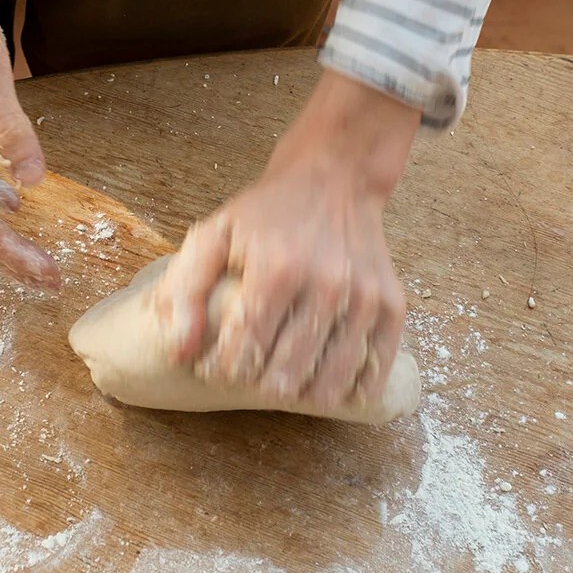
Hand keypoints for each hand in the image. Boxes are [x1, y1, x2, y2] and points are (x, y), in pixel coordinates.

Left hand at [156, 71, 418, 409]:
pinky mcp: (392, 306)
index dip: (222, 369)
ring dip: (299, 393)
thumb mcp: (214, 234)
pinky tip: (324, 385)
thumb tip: (180, 353)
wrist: (334, 179)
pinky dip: (349, 390)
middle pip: (286, 374)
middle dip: (257, 385)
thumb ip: (185, 290)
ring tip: (281, 380)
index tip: (213, 367)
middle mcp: (327, 285)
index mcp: (277, 268)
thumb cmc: (267, 213)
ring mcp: (365, 298)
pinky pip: (374, 370)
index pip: (244, 348)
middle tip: (247, 373)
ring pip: (329, 382)